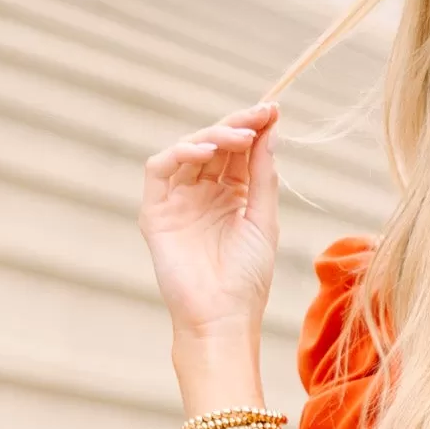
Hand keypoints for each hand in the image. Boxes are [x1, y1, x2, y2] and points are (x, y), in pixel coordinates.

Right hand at [139, 102, 279, 341]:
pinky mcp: (156, 211)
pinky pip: (160, 169)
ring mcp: (178, 201)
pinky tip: (205, 151)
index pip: (240, 152)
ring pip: (189, 150)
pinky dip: (180, 153)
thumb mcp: (264, 221)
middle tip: (259, 114)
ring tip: (238, 136)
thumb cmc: (247, 280)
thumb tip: (270, 132)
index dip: (254, 128)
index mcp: (232, 197)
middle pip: (215, 145)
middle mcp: (203, 194)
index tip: (273, 109)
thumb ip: (263, 177)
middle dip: (237, 126)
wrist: (222, 319)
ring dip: (214, 136)